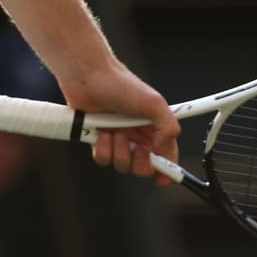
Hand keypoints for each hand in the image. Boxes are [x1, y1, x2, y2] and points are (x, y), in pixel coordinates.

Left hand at [57, 62, 179, 185]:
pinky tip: (101, 133)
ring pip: (123, 165)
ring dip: (119, 152)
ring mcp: (118, 138)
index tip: (164, 179)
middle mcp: (137, 134)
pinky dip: (102, 149)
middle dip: (141, 163)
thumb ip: (169, 127)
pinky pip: (103, 159)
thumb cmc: (120, 84)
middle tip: (137, 150)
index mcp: (155, 126)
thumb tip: (164, 149)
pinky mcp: (99, 140)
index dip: (167, 169)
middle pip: (145, 166)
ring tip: (115, 132)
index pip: (167, 154)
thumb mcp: (154, 103)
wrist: (87, 77)